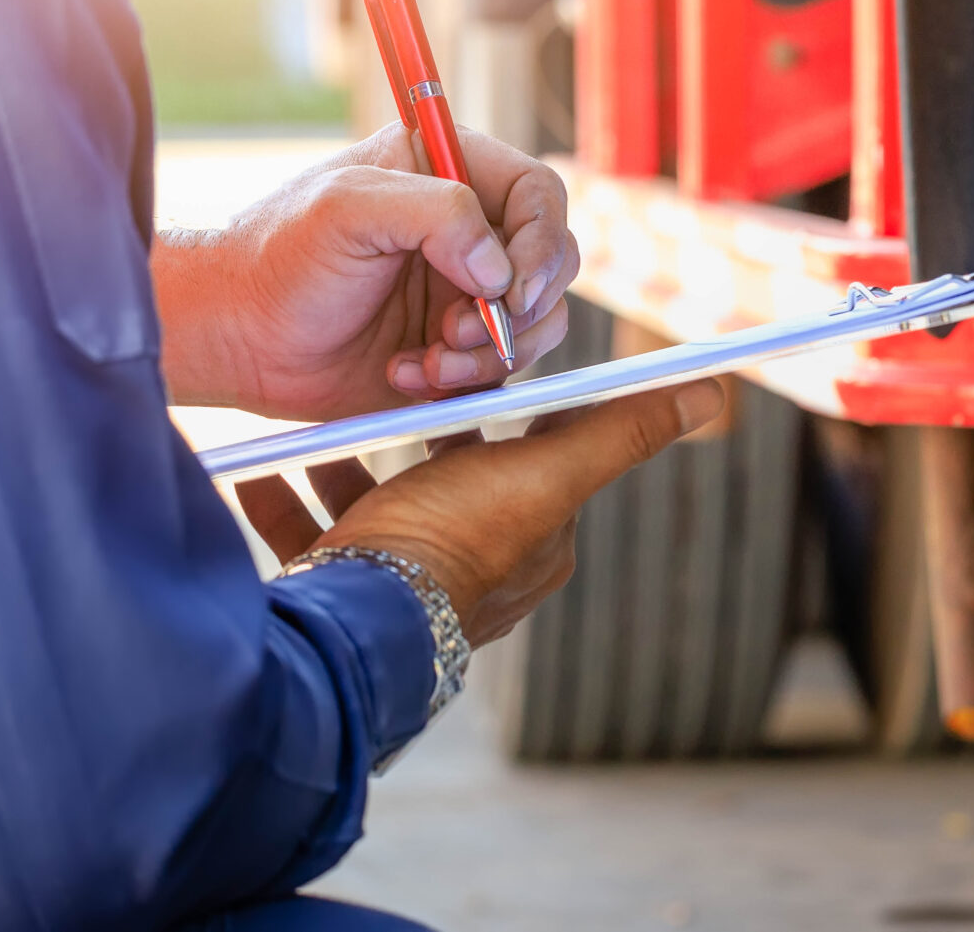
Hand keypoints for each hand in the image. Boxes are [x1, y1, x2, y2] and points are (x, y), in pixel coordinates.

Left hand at [153, 124, 580, 420]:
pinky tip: (405, 376)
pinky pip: (501, 370)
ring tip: (428, 361)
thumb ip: (436, 212)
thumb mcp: (346, 208)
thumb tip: (500, 267)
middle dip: (518, 307)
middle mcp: (469, 229)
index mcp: (448, 170)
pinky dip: (464, 383)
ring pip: (539, 323)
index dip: (542, 241)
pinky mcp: (458, 348)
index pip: (539, 194)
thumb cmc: (278, 258)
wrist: (238, 338)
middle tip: (457, 329)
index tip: (511, 288)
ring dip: (490, 353)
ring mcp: (467, 290)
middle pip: (554, 262)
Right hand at [235, 380, 725, 643]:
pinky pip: (315, 536)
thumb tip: (711, 392)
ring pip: (374, 503)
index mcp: (533, 540)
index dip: (498, 399)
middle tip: (383, 378)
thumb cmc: (455, 540)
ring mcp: (406, 583)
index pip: (526, 449)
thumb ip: (620, 429)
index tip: (464, 354)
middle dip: (409, 424)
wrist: (356, 620)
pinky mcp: (344, 593)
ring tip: (313, 422)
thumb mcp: (545, 470)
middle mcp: (476, 568)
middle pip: (445, 473)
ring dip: (342, 458)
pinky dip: (288, 498)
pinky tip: (262, 466)